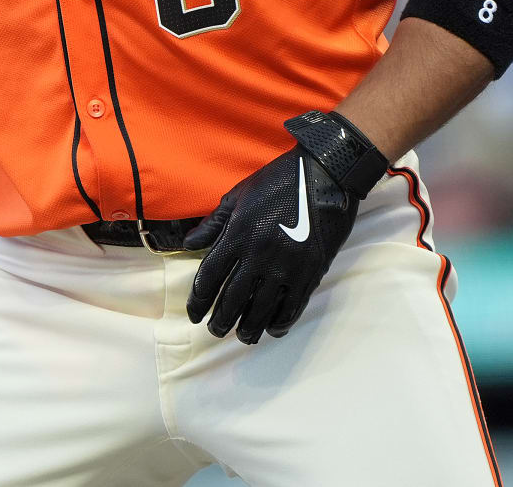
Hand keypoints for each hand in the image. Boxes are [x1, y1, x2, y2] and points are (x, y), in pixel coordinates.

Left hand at [184, 145, 358, 343]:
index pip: (210, 277)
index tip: (193, 313)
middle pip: (233, 298)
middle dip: (221, 319)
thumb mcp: (237, 196)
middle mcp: (259, 254)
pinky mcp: (311, 271)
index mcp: (238, 235)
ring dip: (249, 327)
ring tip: (241, 336)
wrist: (325, 175)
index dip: (199, 300)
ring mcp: (287, 266)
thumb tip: (188, 244)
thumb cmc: (277, 181)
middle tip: (215, 331)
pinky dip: (281, 321)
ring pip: (262, 308)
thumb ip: (213, 224)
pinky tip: (272, 329)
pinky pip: (293, 305)